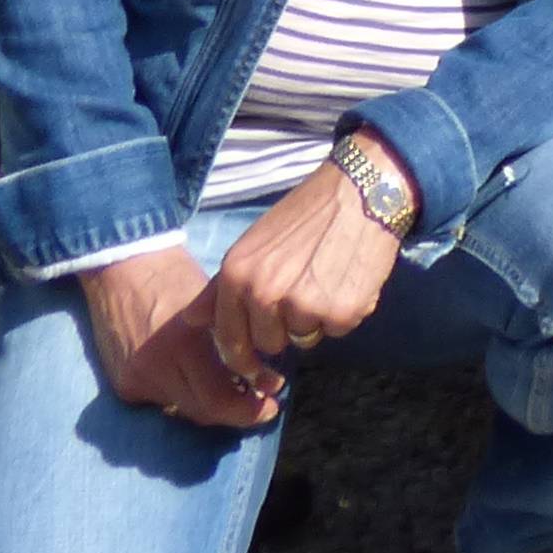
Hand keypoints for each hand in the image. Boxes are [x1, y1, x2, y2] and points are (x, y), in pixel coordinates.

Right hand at [77, 243, 278, 430]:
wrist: (122, 267)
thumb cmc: (175, 276)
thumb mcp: (213, 302)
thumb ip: (235, 340)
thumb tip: (264, 378)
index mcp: (182, 344)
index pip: (218, 400)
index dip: (250, 410)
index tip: (274, 402)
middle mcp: (155, 369)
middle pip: (203, 412)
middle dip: (237, 413)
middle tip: (264, 404)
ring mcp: (135, 380)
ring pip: (184, 410)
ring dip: (213, 404)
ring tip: (240, 392)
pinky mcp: (123, 384)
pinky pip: (164, 402)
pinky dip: (187, 396)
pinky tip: (205, 383)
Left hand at [204, 155, 402, 373]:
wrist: (360, 190)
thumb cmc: (305, 214)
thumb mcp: (253, 244)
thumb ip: (220, 287)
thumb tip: (191, 321)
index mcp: (237, 275)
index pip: (230, 339)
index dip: (243, 356)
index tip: (254, 363)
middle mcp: (265, 293)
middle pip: (271, 343)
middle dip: (287, 326)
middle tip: (305, 290)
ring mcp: (302, 305)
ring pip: (306, 338)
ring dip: (317, 319)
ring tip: (329, 278)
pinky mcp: (340, 311)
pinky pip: (338, 330)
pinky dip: (346, 311)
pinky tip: (350, 277)